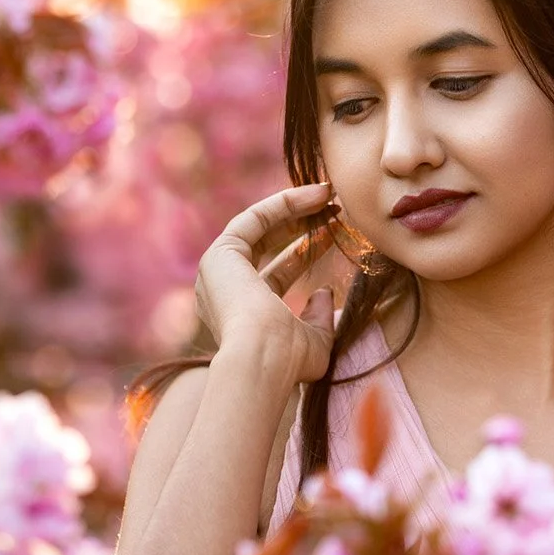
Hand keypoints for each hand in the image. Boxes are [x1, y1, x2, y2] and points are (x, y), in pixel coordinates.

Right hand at [195, 182, 339, 385]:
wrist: (262, 359)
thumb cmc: (289, 359)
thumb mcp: (314, 340)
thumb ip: (319, 317)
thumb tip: (325, 293)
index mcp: (244, 313)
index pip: (277, 272)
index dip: (307, 251)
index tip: (334, 232)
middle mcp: (225, 289)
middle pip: (267, 244)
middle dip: (302, 224)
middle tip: (333, 208)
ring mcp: (218, 271)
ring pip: (260, 226)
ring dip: (295, 208)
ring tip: (328, 194)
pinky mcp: (219, 255)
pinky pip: (254, 219)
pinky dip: (284, 204)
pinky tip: (314, 196)